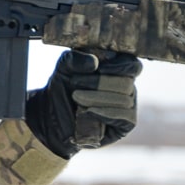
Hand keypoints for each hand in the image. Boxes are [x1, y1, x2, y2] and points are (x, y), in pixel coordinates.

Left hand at [24, 50, 141, 157]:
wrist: (51, 118)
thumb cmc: (62, 89)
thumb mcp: (64, 69)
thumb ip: (75, 59)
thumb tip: (94, 62)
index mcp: (118, 69)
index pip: (132, 65)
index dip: (121, 65)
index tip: (100, 68)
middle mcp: (127, 87)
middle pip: (127, 82)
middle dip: (99, 82)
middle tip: (74, 82)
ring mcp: (128, 107)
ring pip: (125, 100)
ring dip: (97, 98)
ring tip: (75, 97)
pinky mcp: (125, 125)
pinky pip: (126, 117)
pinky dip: (105, 113)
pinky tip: (88, 111)